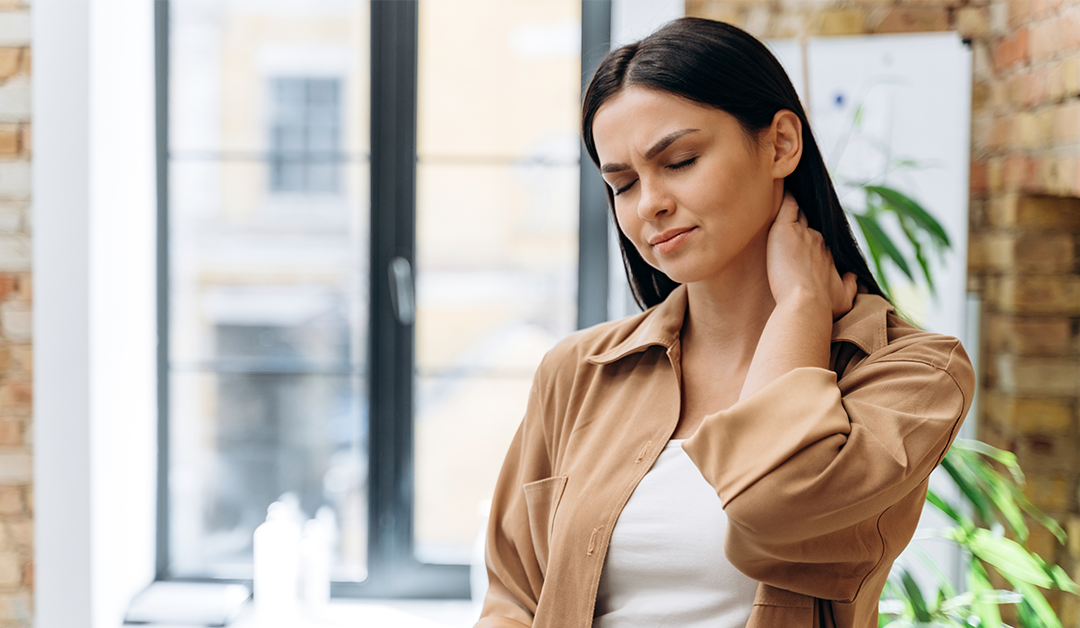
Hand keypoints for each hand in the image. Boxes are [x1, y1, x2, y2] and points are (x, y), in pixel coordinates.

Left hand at [766, 193, 856, 320]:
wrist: (807, 303)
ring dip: (793, 206)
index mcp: (829, 252)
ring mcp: (803, 232)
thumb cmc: (823, 306)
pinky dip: (785, 196)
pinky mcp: (786, 229)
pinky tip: (781, 186)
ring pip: (797, 212)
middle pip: (808, 222)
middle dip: (801, 219)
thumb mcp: (844, 299)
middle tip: (793, 213)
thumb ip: (851, 286)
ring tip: (785, 194)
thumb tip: (855, 278)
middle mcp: (818, 238)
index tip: (803, 239)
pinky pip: (787, 205)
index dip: (810, 238)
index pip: (818, 238)